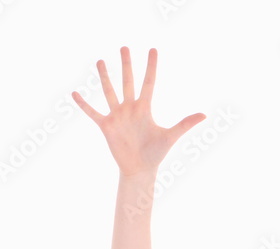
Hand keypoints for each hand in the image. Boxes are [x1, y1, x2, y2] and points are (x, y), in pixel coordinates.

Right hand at [72, 46, 205, 176]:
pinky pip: (93, 113)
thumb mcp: (171, 137)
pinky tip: (74, 93)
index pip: (149, 82)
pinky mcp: (106, 126)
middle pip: (128, 81)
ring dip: (104, 77)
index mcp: (145, 108)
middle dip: (126, 65)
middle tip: (124, 47)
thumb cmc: (156, 154)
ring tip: (100, 61)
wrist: (140, 170)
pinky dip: (84, 104)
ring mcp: (117, 116)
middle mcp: (130, 108)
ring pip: (110, 92)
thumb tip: (205, 115)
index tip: (153, 50)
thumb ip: (185, 124)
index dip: (151, 67)